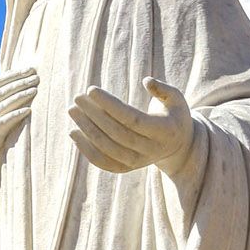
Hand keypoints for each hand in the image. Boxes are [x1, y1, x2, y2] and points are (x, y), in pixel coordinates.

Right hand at [0, 67, 37, 194]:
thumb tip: (12, 90)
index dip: (12, 75)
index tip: (28, 69)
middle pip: (2, 91)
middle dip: (20, 82)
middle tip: (36, 76)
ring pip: (4, 104)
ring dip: (21, 95)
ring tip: (35, 90)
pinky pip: (5, 122)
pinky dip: (17, 115)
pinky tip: (29, 110)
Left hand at [68, 77, 193, 173]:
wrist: (177, 147)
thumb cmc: (172, 116)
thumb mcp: (176, 100)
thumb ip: (164, 89)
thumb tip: (147, 80)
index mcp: (165, 131)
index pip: (133, 118)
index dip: (110, 104)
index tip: (91, 89)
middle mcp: (152, 150)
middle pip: (117, 134)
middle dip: (94, 115)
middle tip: (77, 98)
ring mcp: (138, 162)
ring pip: (108, 149)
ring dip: (86, 130)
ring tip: (72, 110)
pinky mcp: (126, 169)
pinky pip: (103, 162)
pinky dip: (86, 149)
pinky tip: (73, 132)